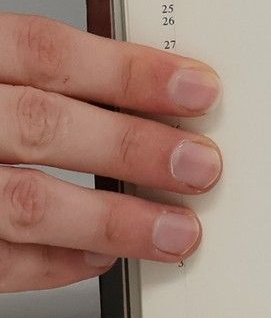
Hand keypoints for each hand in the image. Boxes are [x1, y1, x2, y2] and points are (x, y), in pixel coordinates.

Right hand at [1, 11, 221, 290]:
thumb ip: (38, 80)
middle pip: (42, 126)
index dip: (129, 72)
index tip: (199, 90)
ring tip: (174, 231)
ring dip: (110, 220)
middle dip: (132, 148)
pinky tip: (99, 258)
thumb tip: (147, 100)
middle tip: (200, 166)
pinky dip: (51, 264)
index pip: (46, 53)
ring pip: (22, 202)